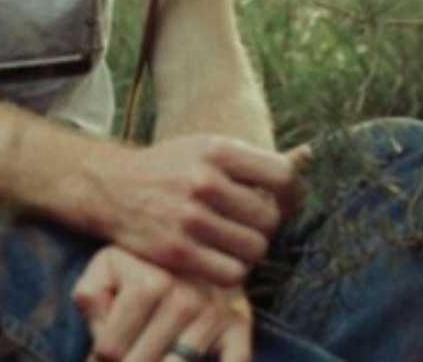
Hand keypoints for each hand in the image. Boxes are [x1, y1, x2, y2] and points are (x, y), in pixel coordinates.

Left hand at [73, 244, 254, 361]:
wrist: (193, 232)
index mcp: (149, 285)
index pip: (111, 351)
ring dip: (163, 360)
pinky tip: (196, 357)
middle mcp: (187, 299)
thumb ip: (91, 299)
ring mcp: (216, 314)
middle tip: (128, 350)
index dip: (97, 358)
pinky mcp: (240, 323)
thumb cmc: (139, 260)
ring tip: (153, 349)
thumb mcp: (105, 268)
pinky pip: (237, 361)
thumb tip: (104, 345)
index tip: (101, 353)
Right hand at [94, 136, 304, 285]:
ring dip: (249, 250)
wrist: (113, 188)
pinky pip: (232, 273)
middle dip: (264, 225)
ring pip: (254, 249)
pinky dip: (232, 270)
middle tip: (248, 224)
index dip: (292, 195)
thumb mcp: (209, 149)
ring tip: (234, 242)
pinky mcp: (177, 252)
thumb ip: (257, 160)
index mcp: (217, 150)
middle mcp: (204, 181)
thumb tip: (309, 155)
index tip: (284, 202)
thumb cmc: (172, 168)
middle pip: (270, 219)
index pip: (282, 176)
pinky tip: (221, 258)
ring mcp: (190, 218)